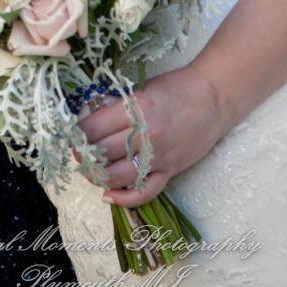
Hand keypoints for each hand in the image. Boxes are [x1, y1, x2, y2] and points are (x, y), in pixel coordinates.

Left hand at [77, 64, 224, 206]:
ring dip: (97, 176)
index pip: (94, 128)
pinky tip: (108, 194)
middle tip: (77, 151)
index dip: (77, 133)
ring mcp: (159, 155)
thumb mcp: (140, 89)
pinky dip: (124, 197)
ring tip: (89, 170)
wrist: (213, 98)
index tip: (72, 133)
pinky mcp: (171, 170)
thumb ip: (116, 105)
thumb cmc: (176, 88)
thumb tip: (89, 119)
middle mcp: (146, 134)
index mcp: (135, 108)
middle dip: (83, 154)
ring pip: (118, 176)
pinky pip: (144, 191)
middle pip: (102, 152)